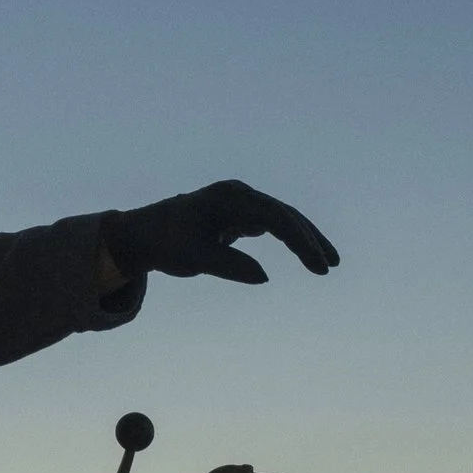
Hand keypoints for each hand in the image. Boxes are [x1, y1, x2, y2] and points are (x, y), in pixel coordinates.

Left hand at [99, 180, 338, 284]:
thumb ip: (229, 266)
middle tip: (330, 267)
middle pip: (285, 214)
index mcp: (229, 198)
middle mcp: (238, 194)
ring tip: (327, 264)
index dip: (299, 242)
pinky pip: (271, 224)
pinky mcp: (238, 213)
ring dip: (305, 238)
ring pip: (281, 218)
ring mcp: (239, 202)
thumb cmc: (165, 244)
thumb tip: (264, 277)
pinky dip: (289, 238)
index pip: (275, 218)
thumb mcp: (194, 259)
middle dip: (310, 240)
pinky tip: (305, 254)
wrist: (142, 234)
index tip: (317, 265)